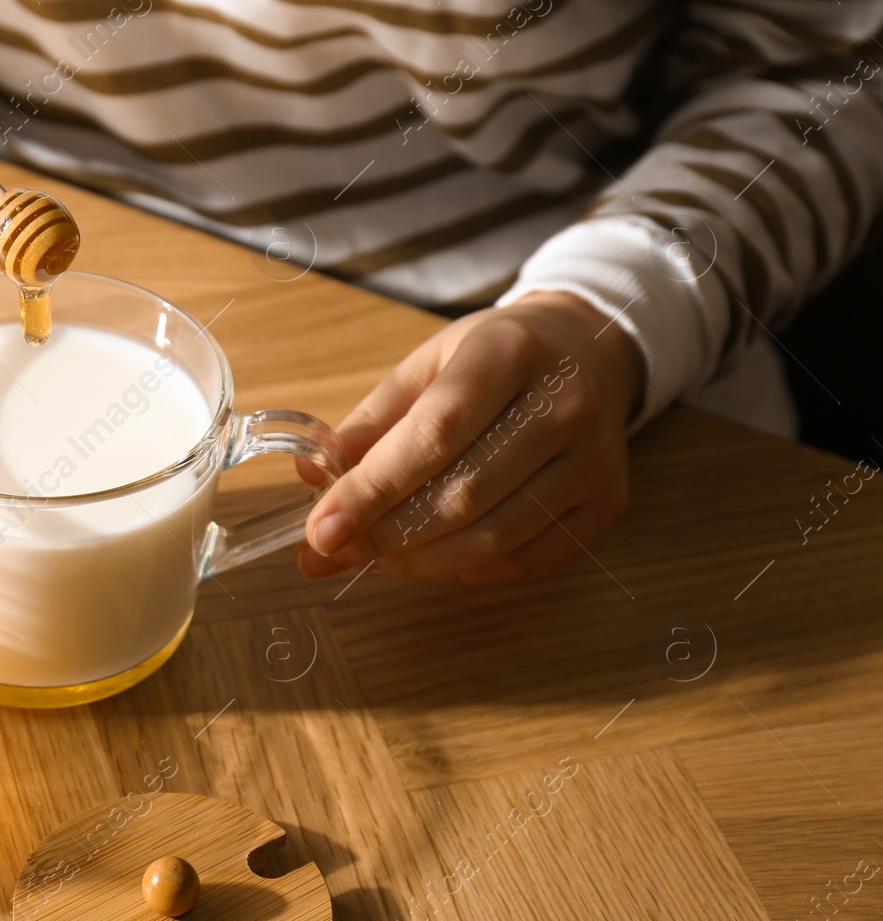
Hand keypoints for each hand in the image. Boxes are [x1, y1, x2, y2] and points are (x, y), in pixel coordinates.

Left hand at [298, 291, 645, 583]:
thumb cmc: (494, 358)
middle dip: (386, 534)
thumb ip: (370, 423)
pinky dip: (467, 570)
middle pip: (462, 494)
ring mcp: (593, 458)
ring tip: (373, 558)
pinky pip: (527, 558)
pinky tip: (429, 560)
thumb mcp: (427, 365)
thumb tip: (313, 477)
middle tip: (334, 550)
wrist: (588, 350)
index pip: (432, 435)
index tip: (321, 528)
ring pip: (494, 536)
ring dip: (420, 561)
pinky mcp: (607, 501)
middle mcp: (563, 404)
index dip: (371, 490)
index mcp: (507, 354)